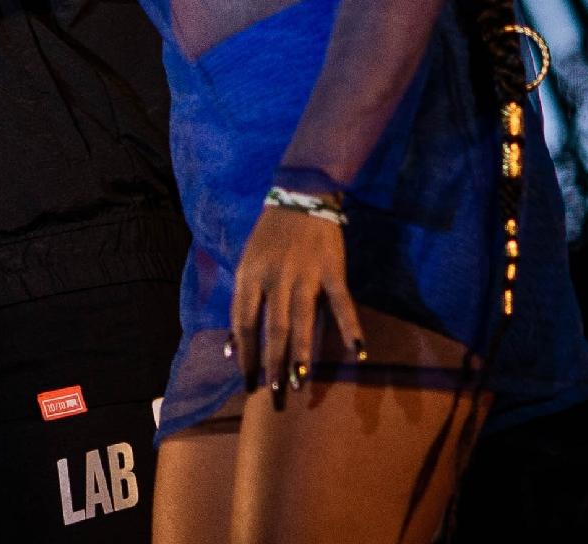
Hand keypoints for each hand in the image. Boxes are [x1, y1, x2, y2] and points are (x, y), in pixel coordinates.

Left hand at [229, 206, 365, 407]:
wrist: (300, 196)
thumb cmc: (269, 235)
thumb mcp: (246, 263)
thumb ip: (241, 301)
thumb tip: (230, 344)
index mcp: (249, 276)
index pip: (243, 322)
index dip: (244, 353)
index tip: (246, 380)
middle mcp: (274, 277)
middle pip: (273, 328)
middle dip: (273, 363)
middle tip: (276, 393)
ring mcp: (304, 274)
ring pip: (302, 320)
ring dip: (303, 353)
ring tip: (302, 381)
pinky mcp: (331, 270)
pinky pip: (342, 303)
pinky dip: (351, 328)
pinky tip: (357, 353)